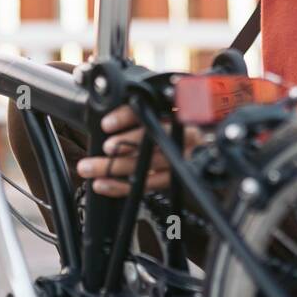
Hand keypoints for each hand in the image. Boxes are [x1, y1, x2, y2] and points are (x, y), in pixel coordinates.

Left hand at [76, 105, 192, 197]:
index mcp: (175, 112)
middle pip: (149, 140)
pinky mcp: (177, 177)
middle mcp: (182, 134)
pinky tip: (105, 185)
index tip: (106, 125)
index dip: (127, 117)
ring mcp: (182, 157)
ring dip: (114, 169)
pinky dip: (122, 186)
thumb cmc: (170, 128)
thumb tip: (105, 120)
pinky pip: (149, 184)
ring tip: (91, 169)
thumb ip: (138, 113)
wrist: (205, 151)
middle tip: (97, 150)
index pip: (150, 110)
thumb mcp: (159, 113)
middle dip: (119, 146)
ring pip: (147, 165)